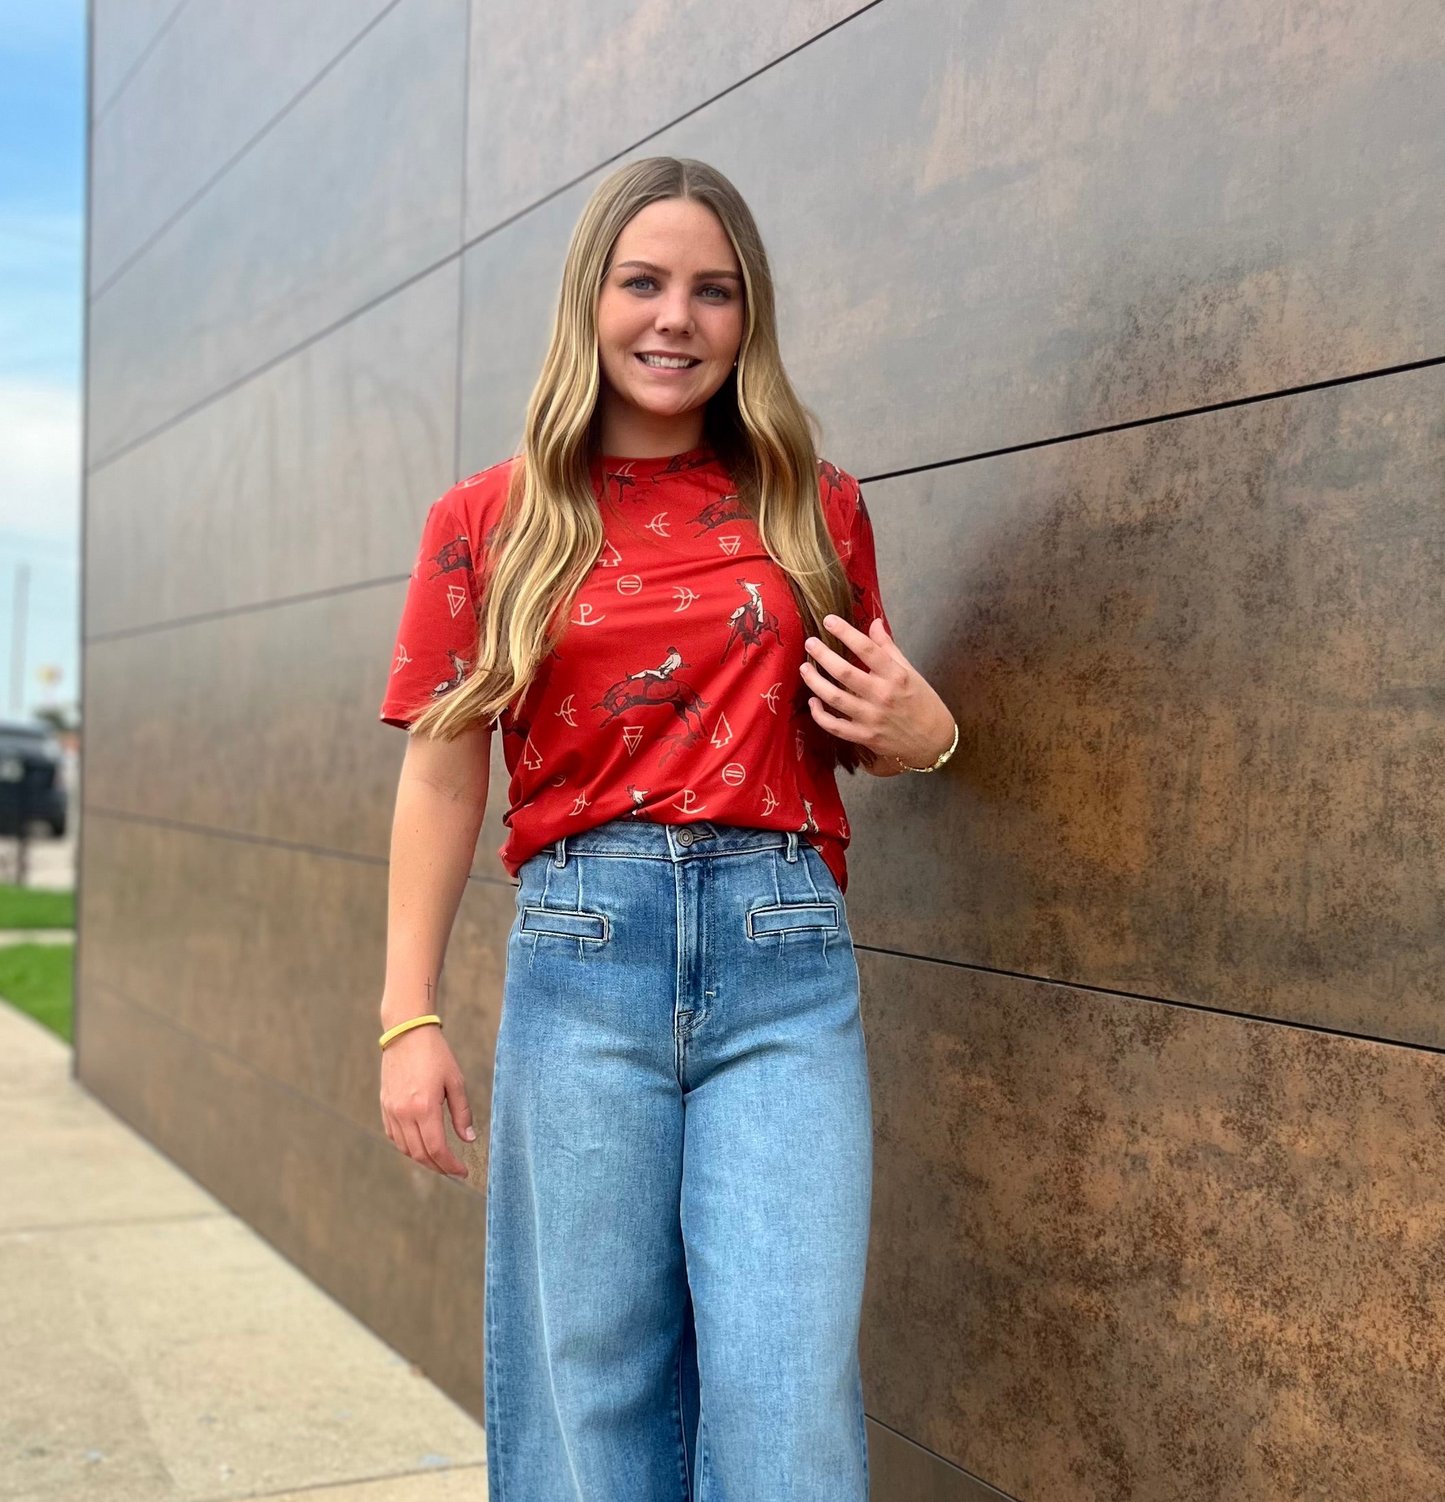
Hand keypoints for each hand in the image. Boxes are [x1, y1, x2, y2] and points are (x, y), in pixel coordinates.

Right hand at [379, 1023, 474, 1179]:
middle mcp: (404, 1113)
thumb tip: (469, 1139)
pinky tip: (420, 1145)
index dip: (450, 1165)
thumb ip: (462, 1113)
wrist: (407, 1033)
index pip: (437, 1149)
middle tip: (453, 1169)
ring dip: (422, 1159)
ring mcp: (391, 1110)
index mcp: (424, 1107)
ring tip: (439, 1159)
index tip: (463, 1171)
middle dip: (438, 1166)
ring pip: (405, 1148)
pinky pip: (394, 1136)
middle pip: (420, 1154)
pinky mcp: (384, 1105)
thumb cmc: (435, 1054)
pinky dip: (407, 1146)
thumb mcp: (456, 1081)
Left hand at [800, 615, 954, 766]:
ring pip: (835, 698)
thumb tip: (874, 622)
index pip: (867, 649)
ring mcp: (872, 718)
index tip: (829, 620)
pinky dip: (820, 715)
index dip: (845, 632)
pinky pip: (835, 726)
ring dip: (815, 682)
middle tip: (810, 643)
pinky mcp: (864, 737)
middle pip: (845, 673)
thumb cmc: (922, 701)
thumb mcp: (910, 671)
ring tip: (804, 668)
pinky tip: (813, 701)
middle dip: (823, 655)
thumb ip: (888, 648)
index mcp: (896, 676)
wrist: (933, 741)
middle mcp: (882, 695)